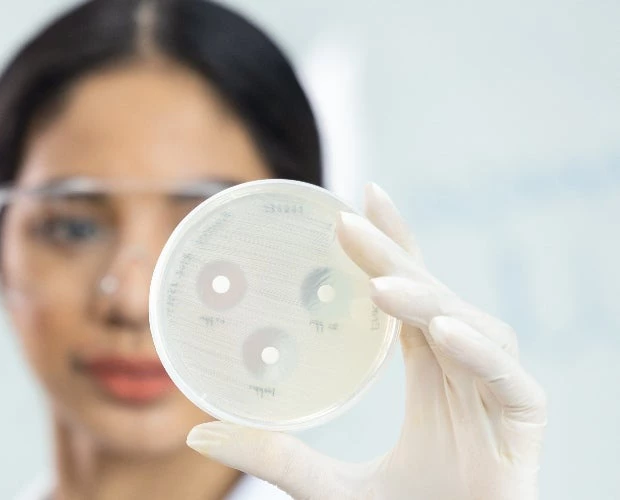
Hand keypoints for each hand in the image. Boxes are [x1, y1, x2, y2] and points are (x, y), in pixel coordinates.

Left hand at [186, 183, 546, 499]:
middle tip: (351, 219)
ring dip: (426, 301)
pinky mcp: (525, 425)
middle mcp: (465, 374)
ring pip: (472, 328)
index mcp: (431, 376)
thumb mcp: (324, 486)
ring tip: (379, 285)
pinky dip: (477, 351)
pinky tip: (440, 330)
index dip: (393, 247)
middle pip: (435, 297)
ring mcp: (498, 396)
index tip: (362, 199)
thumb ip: (273, 456)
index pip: (411, 295)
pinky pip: (507, 378)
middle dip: (397, 255)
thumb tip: (197, 431)